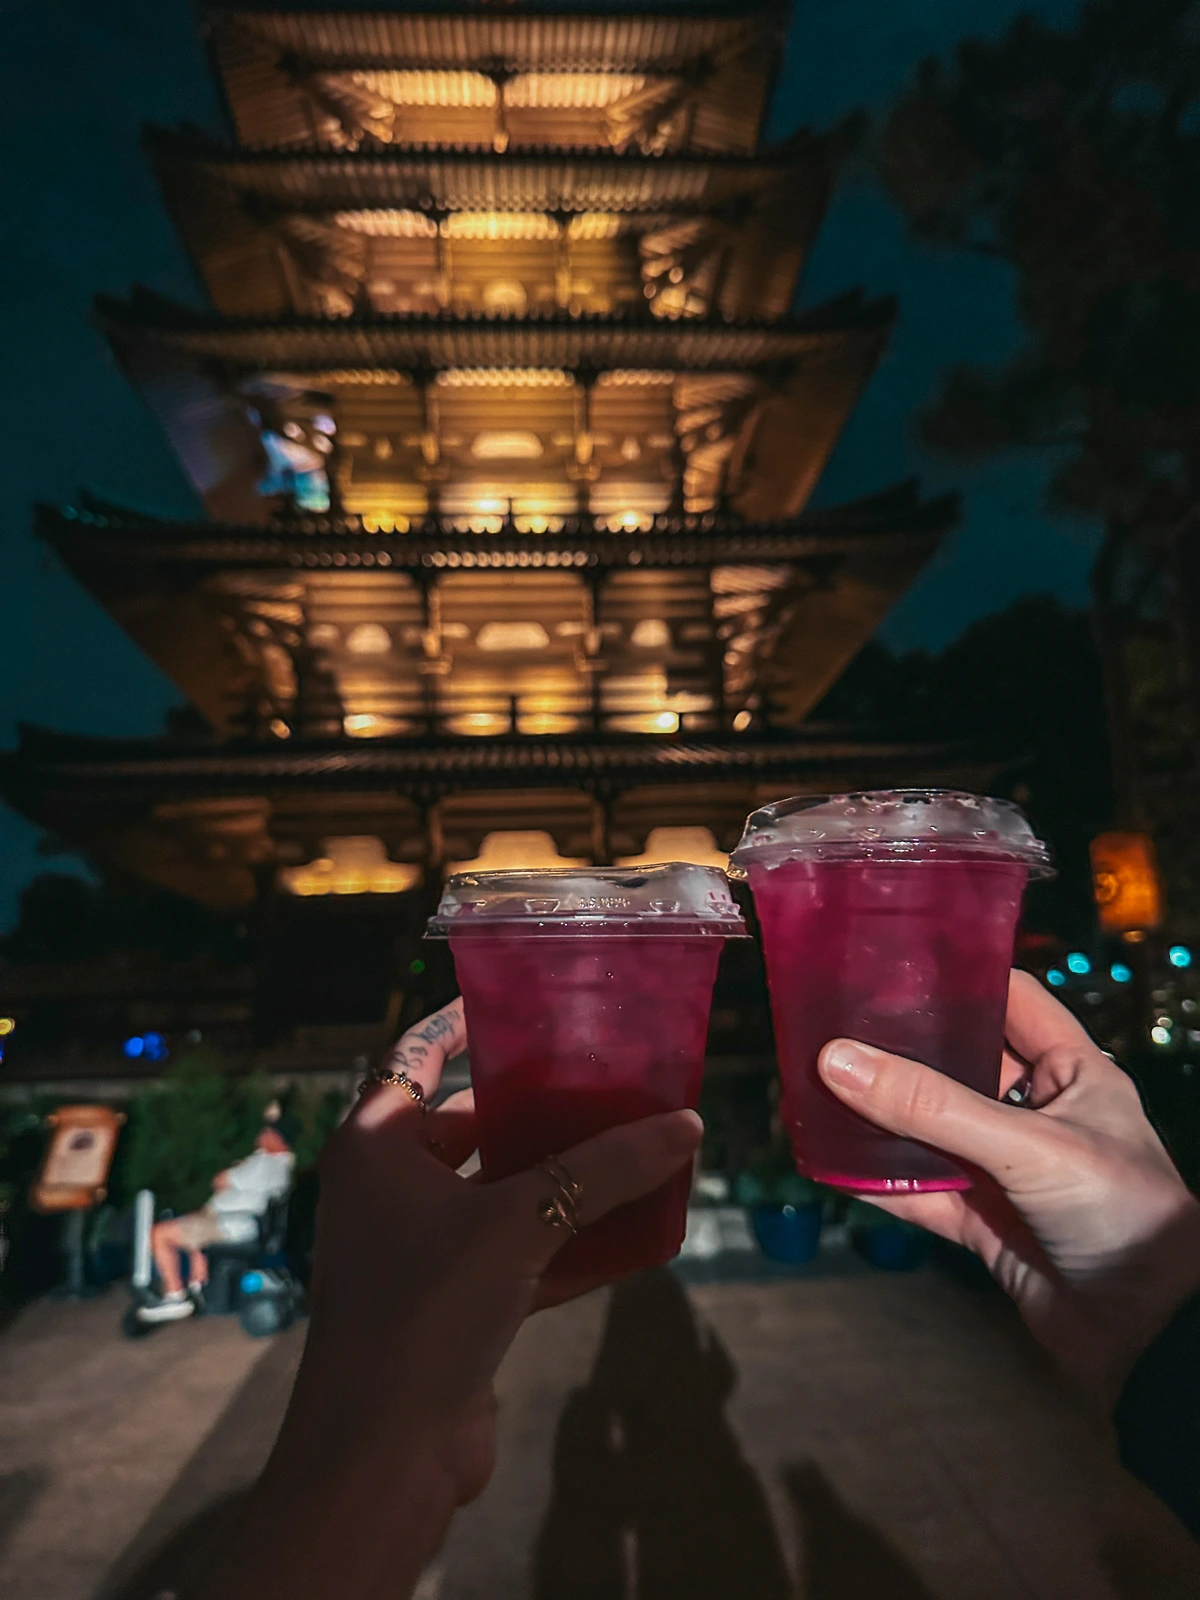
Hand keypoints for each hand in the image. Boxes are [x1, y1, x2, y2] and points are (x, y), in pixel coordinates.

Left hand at [206, 999, 702, 1599]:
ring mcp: (416, 1249)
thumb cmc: (425, 1311)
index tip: (519, 999)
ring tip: (632, 1144)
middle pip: (469, 1124)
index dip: (463, 1022)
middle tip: (604, 1076)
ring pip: (499, 1193)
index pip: (416, 1056)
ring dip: (561, 1179)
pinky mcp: (449, 1303)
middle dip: (536, 1109)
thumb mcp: (520, 1222)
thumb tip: (683, 1123)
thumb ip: (603, 1169)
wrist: (384, 1456)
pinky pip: (515, 1252)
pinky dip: (565, 1243)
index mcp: (374, 1144)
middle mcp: (387, 1188)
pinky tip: (632, 1233)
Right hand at [818, 971, 1199, 1404]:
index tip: (886, 963)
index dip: (955, 979)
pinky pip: (922, 1193)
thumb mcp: (1028, 1146)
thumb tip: (837, 1060)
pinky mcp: (987, 1224)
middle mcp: (1039, 1114)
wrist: (1154, 1340)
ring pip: (932, 1130)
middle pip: (957, 1065)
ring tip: (815, 1088)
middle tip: (829, 1025)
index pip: (1009, 1001)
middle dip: (899, 1050)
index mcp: (1073, 1073)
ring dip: (882, 1117)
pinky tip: (831, 1165)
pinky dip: (880, 1182)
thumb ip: (932, 1107)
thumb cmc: (1123, 1216)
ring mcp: (1009, 1170)